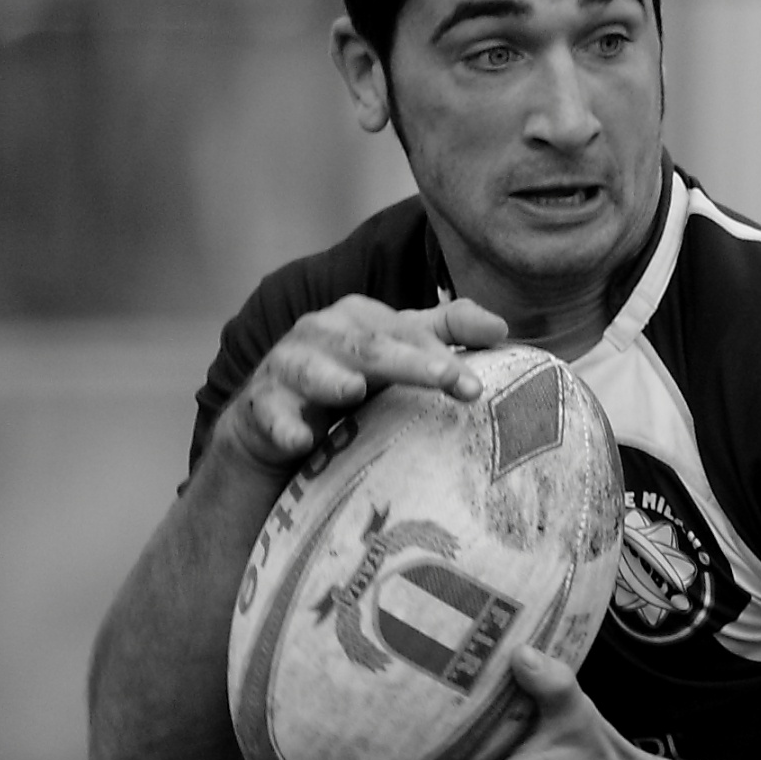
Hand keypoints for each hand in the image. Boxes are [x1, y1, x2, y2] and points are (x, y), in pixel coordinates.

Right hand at [214, 295, 507, 475]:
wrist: (273, 423)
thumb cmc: (350, 382)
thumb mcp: (397, 353)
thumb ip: (445, 333)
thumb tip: (502, 328)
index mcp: (361, 318)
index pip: (409, 333)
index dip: (444, 355)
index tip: (476, 386)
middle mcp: (322, 333)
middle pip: (371, 347)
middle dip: (409, 363)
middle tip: (447, 379)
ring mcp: (286, 367)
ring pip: (311, 370)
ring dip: (332, 379)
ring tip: (354, 391)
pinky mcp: (258, 406)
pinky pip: (270, 415)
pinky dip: (284, 427)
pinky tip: (300, 441)